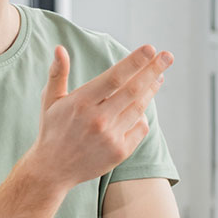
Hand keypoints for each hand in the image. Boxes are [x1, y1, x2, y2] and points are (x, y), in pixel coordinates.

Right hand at [20, 44, 172, 189]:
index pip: (114, 77)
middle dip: (153, 70)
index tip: (150, 49)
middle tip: (167, 56)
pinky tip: (142, 106)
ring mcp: (111, 136)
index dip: (134, 62)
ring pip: (139, 107)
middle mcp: (98, 119)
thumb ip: (57, 73)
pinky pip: (140, 128)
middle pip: (133, 89)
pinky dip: (142, 115)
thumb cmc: (52, 129)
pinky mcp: (120, 152)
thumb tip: (59, 48)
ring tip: (159, 76)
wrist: (52, 169)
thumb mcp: (50, 100)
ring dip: (151, 89)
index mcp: (80, 102)